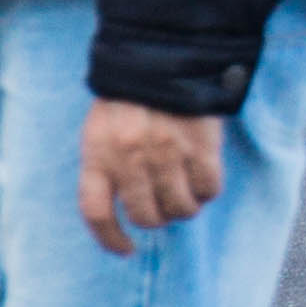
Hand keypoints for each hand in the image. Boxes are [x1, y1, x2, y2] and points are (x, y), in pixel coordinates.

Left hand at [76, 99, 225, 256]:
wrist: (162, 58)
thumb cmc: (127, 98)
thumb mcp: (100, 129)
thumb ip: (105, 166)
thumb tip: (125, 209)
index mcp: (98, 153)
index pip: (96, 213)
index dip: (110, 239)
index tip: (126, 249)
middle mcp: (130, 158)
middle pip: (145, 216)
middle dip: (156, 218)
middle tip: (163, 206)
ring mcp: (166, 153)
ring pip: (180, 208)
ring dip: (184, 207)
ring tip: (185, 192)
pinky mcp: (200, 146)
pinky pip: (208, 188)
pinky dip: (207, 191)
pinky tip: (202, 178)